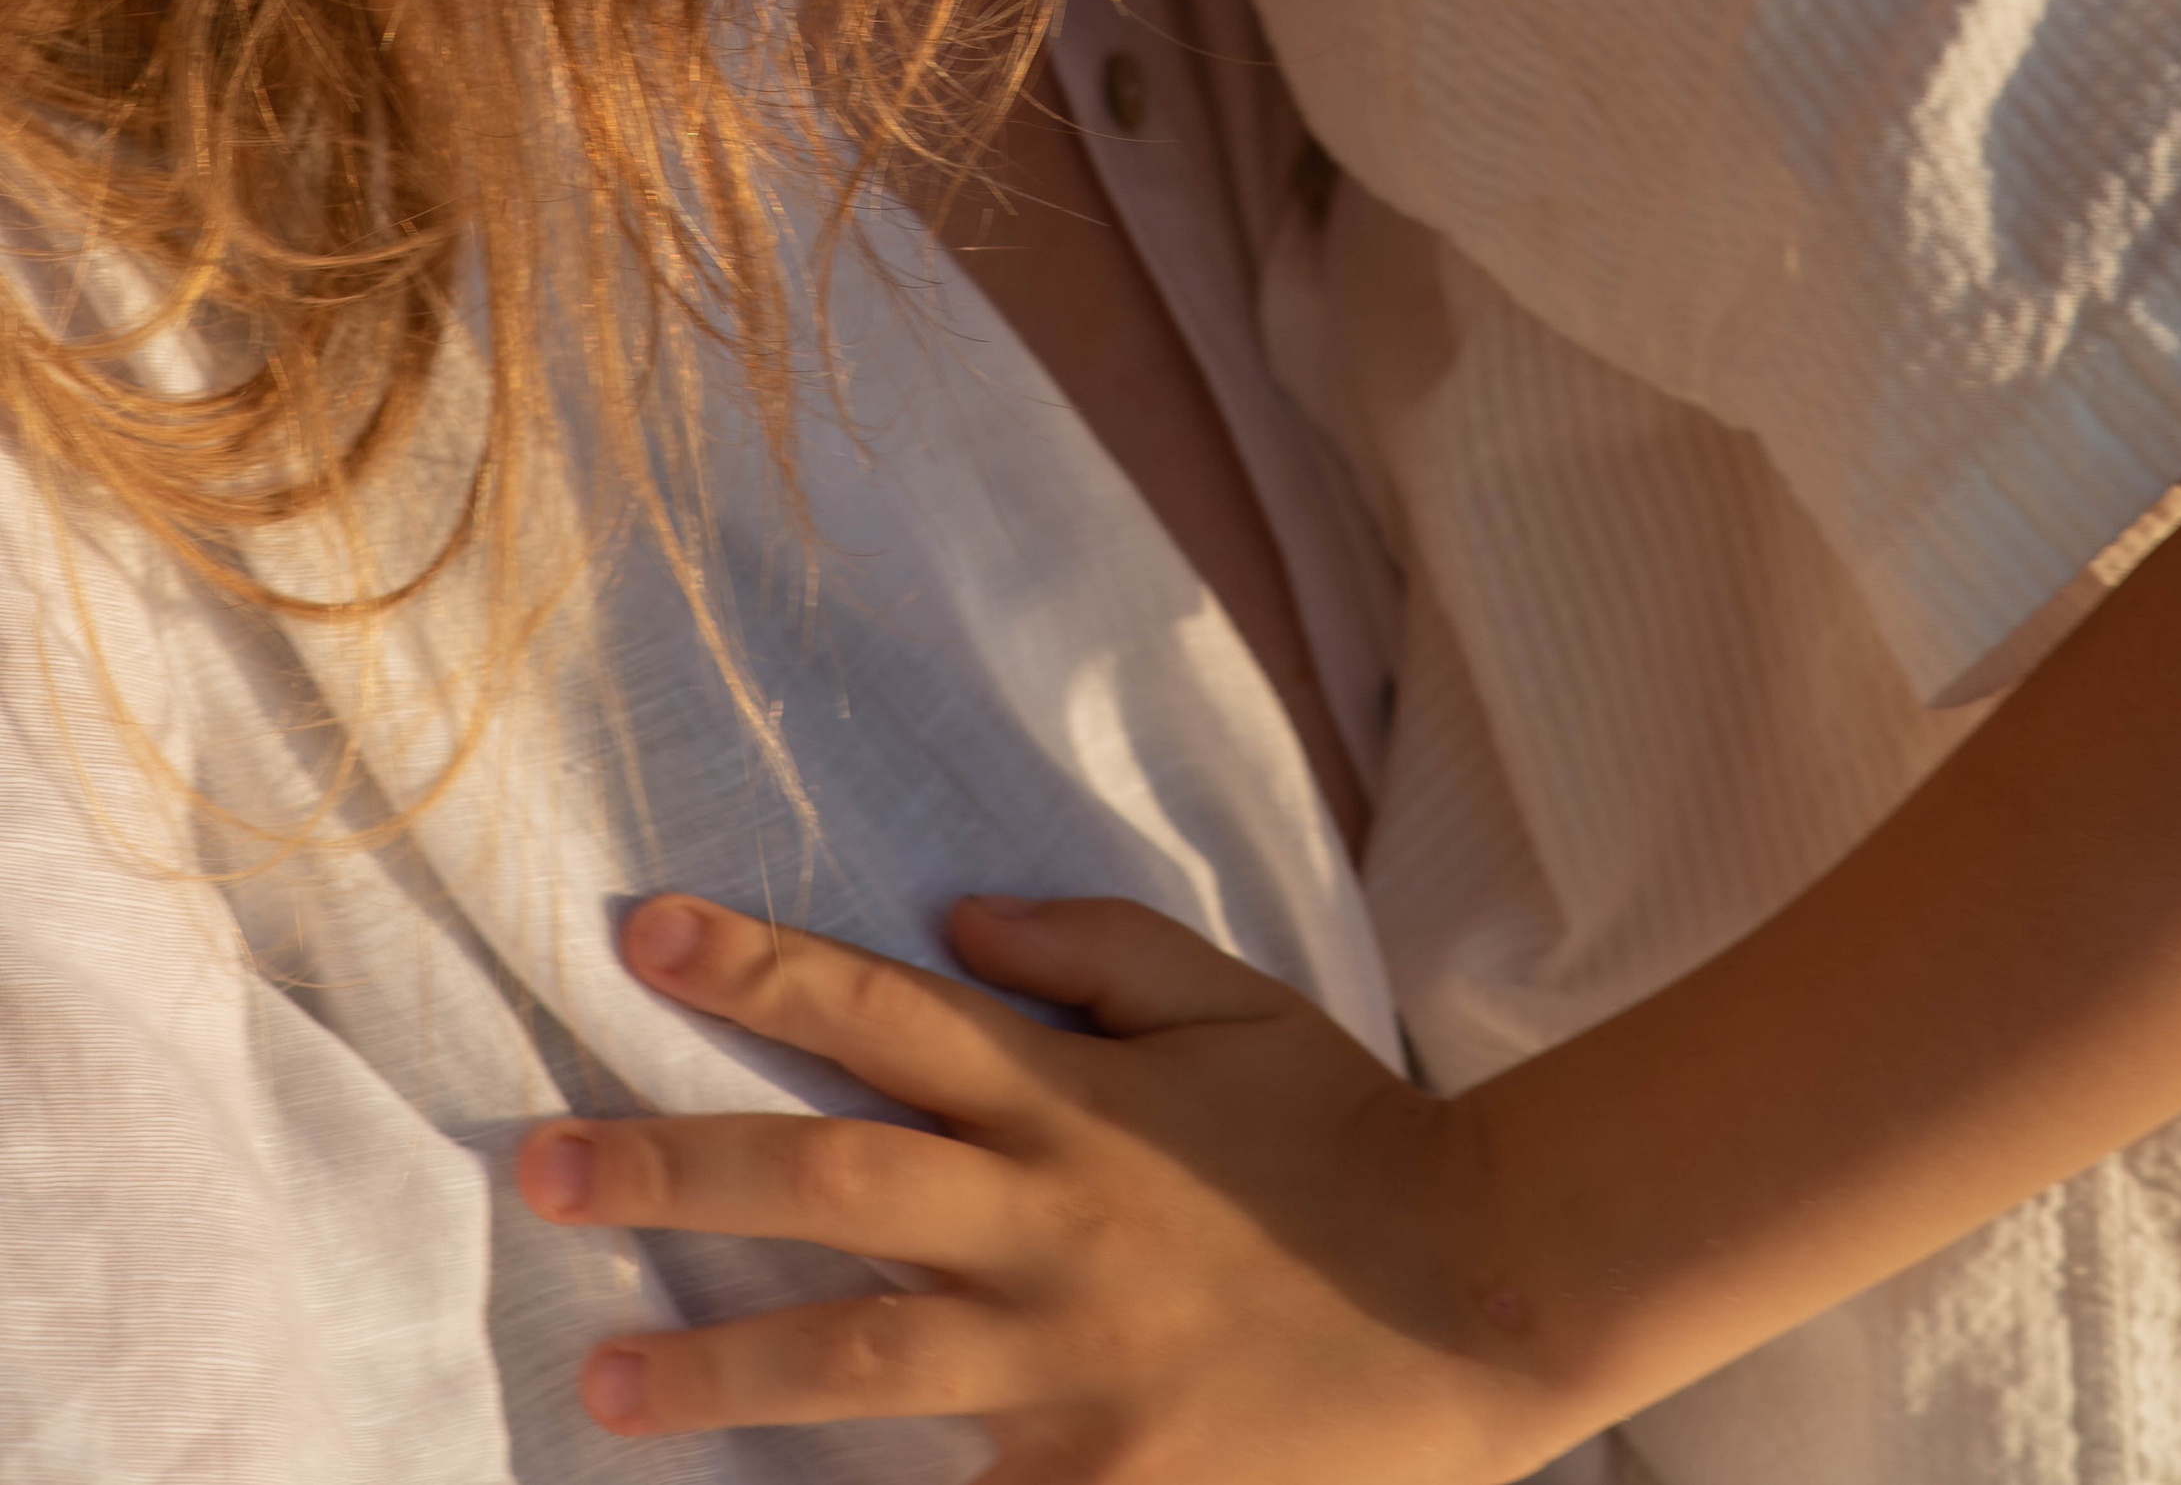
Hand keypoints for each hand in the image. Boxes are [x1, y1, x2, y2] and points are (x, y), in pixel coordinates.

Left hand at [513, 889, 1573, 1478]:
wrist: (1481, 1298)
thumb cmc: (1345, 1135)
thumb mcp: (1232, 999)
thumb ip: (1092, 948)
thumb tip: (952, 912)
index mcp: (1072, 1095)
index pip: (884, 1012)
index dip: (760, 968)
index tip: (643, 935)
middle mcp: (1051, 1219)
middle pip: (831, 1179)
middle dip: (675, 1163)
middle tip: (541, 1159)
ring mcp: (1070, 1360)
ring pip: (860, 1354)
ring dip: (719, 1361)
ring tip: (602, 1375)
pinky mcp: (1101, 1479)